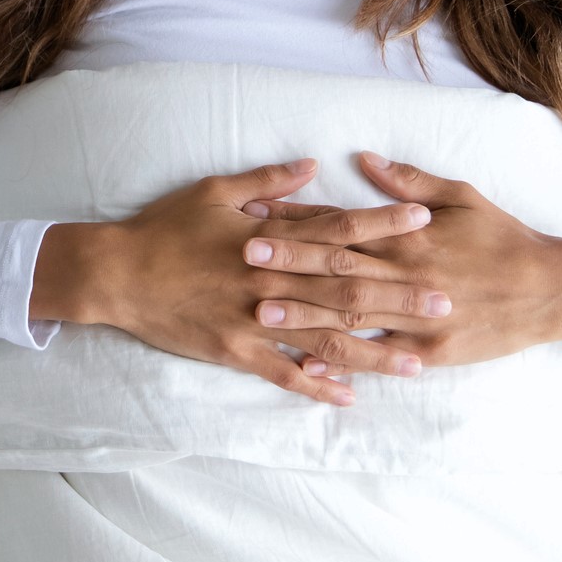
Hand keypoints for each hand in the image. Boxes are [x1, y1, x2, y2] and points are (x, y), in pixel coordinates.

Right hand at [35, 157, 435, 405]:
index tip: (424, 218)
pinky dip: (317, 385)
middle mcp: (269, 281)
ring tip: (418, 361)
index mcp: (267, 237)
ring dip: (374, 350)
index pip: (337, 229)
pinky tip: (349, 396)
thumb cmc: (163, 228)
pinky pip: (284, 374)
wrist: (115, 274)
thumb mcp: (212, 190)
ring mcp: (254, 320)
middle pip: (346, 288)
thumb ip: (266, 181)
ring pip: (325, 338)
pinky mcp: (235, 350)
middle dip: (398, 295)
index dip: (382, 224)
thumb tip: (311, 165)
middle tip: (446, 302)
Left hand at [241, 151, 561, 375]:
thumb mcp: (460, 196)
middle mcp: (407, 274)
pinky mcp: (430, 350)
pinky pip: (381, 356)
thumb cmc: (503, 237)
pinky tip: (309, 361)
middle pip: (338, 267)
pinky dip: (345, 360)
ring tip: (261, 308)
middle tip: (243, 255)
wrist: (551, 288)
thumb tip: (365, 160)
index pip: (343, 224)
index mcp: (409, 236)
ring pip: (352, 315)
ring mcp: (417, 316)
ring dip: (304, 311)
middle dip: (289, 260)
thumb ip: (409, 181)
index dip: (299, 219)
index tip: (259, 212)